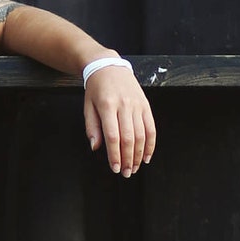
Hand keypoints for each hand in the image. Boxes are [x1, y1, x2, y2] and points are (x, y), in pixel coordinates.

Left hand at [84, 62, 154, 177]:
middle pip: (129, 138)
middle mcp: (124, 105)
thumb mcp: (88, 107)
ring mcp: (137, 105)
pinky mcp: (146, 106)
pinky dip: (151, 144)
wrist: (109, 67)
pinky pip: (151, 127)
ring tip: (134, 168)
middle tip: (125, 173)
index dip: (114, 154)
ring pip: (141, 135)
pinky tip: (146, 156)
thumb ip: (92, 127)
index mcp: (107, 106)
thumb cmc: (96, 90)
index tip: (114, 168)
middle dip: (128, 159)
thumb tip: (96, 147)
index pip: (112, 135)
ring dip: (139, 155)